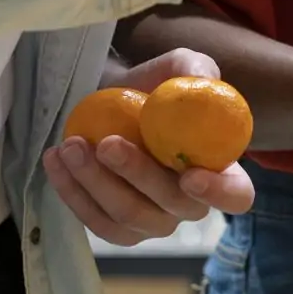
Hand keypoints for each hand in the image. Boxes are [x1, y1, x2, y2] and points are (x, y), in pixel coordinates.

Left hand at [41, 48, 255, 246]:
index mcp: (221, 170)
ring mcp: (154, 221)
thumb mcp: (180, 66)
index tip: (190, 176)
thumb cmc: (155, 87)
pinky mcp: (117, 227)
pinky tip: (56, 160)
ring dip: (96, 184)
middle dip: (137, 176)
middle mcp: (191, 204)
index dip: (219, 193)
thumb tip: (200, 81)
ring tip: (71, 146)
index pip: (236, 195)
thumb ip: (196, 70)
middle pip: (173, 206)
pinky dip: (73, 194)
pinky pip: (97, 222)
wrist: (112, 102)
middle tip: (106, 143)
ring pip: (129, 218)